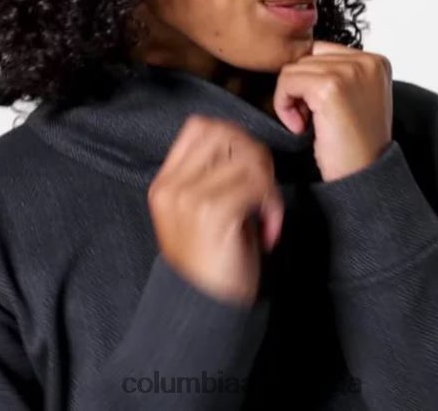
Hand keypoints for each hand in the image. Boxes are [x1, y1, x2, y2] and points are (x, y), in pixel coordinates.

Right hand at [147, 114, 284, 305]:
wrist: (204, 311)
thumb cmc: (213, 262)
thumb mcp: (200, 211)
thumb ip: (211, 175)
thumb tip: (245, 143)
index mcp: (165, 183)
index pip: (199, 127)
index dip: (233, 137)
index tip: (249, 165)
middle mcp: (172, 187)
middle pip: (225, 134)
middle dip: (255, 155)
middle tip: (264, 188)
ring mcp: (189, 198)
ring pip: (246, 158)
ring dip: (267, 182)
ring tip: (266, 211)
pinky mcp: (212, 213)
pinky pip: (256, 185)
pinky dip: (272, 203)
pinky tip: (268, 228)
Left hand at [272, 41, 392, 182]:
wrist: (363, 178)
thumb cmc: (354, 145)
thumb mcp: (354, 98)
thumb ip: (335, 73)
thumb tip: (297, 58)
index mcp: (376, 61)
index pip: (322, 51)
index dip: (311, 81)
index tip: (319, 111)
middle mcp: (367, 61)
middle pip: (307, 56)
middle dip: (301, 89)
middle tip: (312, 121)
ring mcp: (350, 71)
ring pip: (294, 68)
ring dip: (291, 99)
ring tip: (307, 125)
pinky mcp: (330, 86)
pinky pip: (287, 80)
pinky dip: (284, 105)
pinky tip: (300, 127)